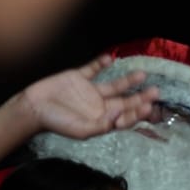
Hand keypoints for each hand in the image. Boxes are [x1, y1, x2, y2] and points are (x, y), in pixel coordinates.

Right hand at [20, 54, 158, 138]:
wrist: (33, 108)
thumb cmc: (57, 123)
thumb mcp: (82, 130)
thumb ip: (102, 124)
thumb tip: (120, 113)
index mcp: (103, 120)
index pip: (126, 117)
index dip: (137, 113)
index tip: (148, 107)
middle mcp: (100, 105)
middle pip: (125, 101)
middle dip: (141, 97)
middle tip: (156, 92)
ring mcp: (90, 90)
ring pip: (114, 85)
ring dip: (128, 80)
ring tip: (143, 75)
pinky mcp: (79, 77)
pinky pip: (93, 69)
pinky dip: (100, 64)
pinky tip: (110, 59)